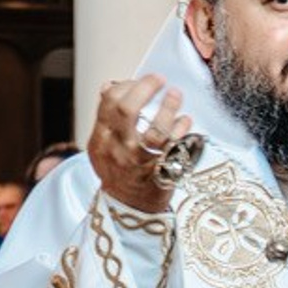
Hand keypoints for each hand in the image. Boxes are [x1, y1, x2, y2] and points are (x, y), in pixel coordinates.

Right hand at [88, 76, 194, 212]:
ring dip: (168, 107)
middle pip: (127, 110)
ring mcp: (139, 162)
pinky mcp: (159, 172)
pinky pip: (173, 147)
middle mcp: (118, 149)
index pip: (110, 102)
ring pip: (155, 129)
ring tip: (175, 95)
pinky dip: (181, 130)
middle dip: (145, 88)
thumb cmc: (118, 172)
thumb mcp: (102, 145)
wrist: (127, 207)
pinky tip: (185, 121)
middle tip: (159, 79)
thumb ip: (106, 117)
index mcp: (102, 138)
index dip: (128, 85)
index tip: (141, 80)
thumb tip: (108, 86)